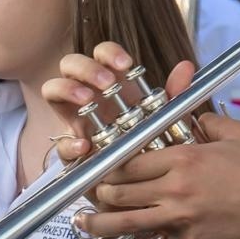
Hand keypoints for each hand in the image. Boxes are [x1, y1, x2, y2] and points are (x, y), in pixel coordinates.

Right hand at [42, 42, 195, 164]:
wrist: (143, 185)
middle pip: (71, 64)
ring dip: (67, 89)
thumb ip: (174, 94)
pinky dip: (69, 143)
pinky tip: (85, 146)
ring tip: (87, 100)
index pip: (101, 54)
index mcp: (111, 83)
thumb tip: (187, 67)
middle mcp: (88, 95)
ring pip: (52, 89)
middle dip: (86, 68)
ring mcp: (74, 120)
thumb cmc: (151, 144)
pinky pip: (59, 142)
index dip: (109, 53)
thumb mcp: (167, 119)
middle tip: (106, 83)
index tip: (126, 65)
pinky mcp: (70, 150)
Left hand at [76, 113, 239, 238]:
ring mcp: (180, 220)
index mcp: (184, 159)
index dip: (108, 167)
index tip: (100, 168)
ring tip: (87, 224)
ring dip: (100, 225)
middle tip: (91, 194)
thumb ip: (206, 118)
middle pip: (119, 193)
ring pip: (125, 225)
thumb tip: (194, 109)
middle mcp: (176, 190)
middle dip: (99, 194)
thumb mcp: (236, 134)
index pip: (129, 162)